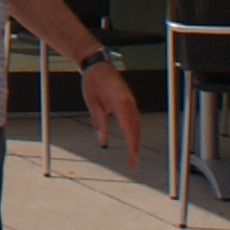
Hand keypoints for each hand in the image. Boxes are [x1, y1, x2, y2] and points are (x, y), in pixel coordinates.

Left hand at [79, 52, 143, 169]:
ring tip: (133, 156)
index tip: (133, 161)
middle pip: (136, 129)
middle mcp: (129, 102)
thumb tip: (102, 139)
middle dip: (136, 148)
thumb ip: (98, 121)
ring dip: (137, 140)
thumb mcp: (92, 103)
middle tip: (133, 165)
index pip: (129, 130)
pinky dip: (135, 130)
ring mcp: (131, 100)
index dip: (132, 148)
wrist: (97, 64)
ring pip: (138, 124)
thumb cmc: (92, 82)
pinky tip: (132, 139)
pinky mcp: (130, 100)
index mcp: (120, 103)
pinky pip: (136, 118)